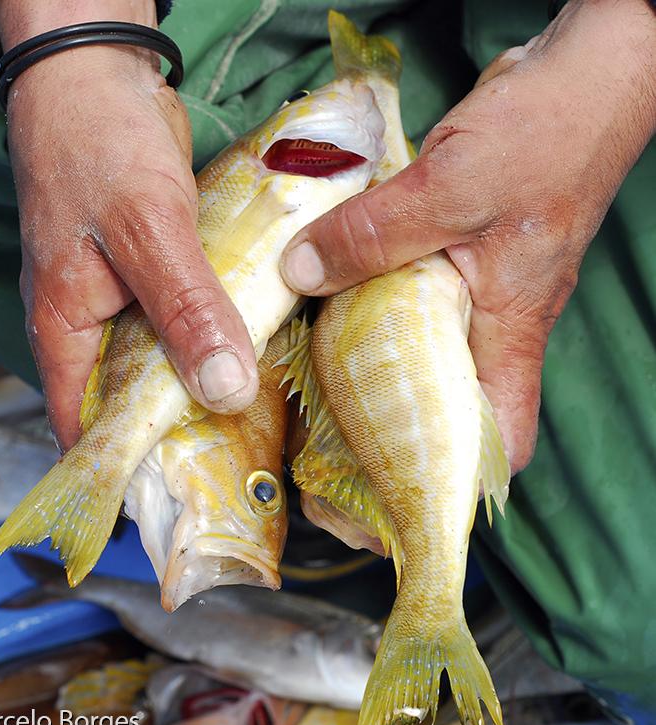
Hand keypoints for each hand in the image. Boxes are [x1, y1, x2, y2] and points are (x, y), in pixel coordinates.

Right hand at [0, 0, 257, 450]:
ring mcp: (115, 296)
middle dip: (170, 437)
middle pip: (123, 402)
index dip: (121, 472)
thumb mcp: (146, 231)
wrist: (95, 71)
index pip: (81, 427)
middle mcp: (84, 323)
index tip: (175, 505)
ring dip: (194, 386)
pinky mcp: (146, 269)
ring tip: (254, 426)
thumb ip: (185, 309)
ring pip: (155, 362)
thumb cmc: (97, 147)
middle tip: (234, 473)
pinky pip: (176, 320)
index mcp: (62, 328)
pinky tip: (250, 350)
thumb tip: (224, 391)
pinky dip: (206, 338)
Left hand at [279, 0, 655, 470]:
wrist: (579, 75)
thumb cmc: (544, 136)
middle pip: (440, 402)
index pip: (498, 437)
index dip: (452, 480)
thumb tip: (298, 273)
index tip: (388, 497)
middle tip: (316, 447)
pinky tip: (317, 301)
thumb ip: (373, 235)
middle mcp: (491, 323)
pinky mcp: (451, 254)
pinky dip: (363, 303)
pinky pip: (402, 295)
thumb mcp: (449, 188)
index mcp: (507, 330)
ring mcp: (471, 289)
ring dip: (363, 362)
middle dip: (386, 431)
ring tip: (298, 385)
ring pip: (415, 349)